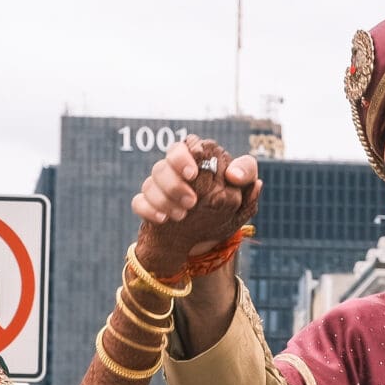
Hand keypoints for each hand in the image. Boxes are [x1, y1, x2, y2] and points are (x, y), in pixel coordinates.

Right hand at [129, 136, 259, 277]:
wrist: (208, 238)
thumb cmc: (226, 208)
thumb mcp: (244, 192)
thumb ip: (246, 175)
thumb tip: (234, 174)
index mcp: (196, 161)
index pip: (184, 146)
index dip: (184, 157)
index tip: (193, 174)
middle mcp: (174, 171)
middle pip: (162, 166)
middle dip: (174, 184)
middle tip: (192, 202)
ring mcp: (159, 189)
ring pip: (149, 184)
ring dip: (165, 200)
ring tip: (182, 215)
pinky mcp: (149, 206)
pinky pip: (138, 202)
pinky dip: (148, 209)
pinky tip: (162, 219)